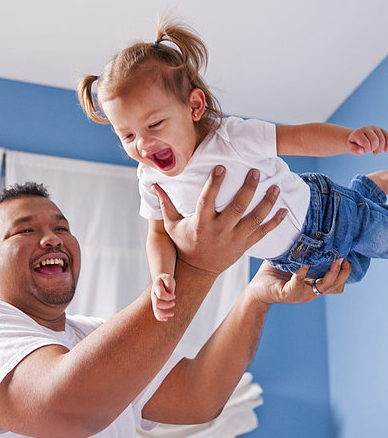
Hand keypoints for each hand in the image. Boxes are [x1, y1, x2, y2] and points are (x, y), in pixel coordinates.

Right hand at [151, 273, 175, 321]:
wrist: (161, 280)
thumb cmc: (166, 280)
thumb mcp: (168, 277)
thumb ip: (169, 283)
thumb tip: (171, 293)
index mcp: (156, 287)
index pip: (160, 294)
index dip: (168, 297)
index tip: (174, 296)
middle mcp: (153, 294)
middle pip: (157, 303)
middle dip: (166, 305)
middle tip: (174, 303)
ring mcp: (154, 300)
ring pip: (156, 310)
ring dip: (164, 313)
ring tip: (172, 314)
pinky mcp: (156, 305)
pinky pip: (156, 314)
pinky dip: (160, 317)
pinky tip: (166, 319)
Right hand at [152, 166, 286, 276]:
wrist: (198, 270)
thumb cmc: (185, 242)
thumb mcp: (172, 225)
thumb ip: (166, 204)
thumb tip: (153, 184)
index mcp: (201, 223)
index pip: (207, 200)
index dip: (214, 184)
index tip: (221, 167)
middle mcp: (219, 231)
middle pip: (237, 208)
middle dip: (248, 189)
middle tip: (256, 172)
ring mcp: (234, 239)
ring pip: (254, 220)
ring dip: (267, 203)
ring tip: (275, 187)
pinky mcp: (244, 245)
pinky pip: (263, 233)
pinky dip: (275, 222)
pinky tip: (284, 209)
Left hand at [250, 258, 351, 304]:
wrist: (257, 288)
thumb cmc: (276, 272)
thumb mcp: (293, 261)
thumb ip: (303, 251)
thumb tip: (312, 227)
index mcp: (314, 283)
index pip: (336, 281)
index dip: (345, 271)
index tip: (348, 258)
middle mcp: (310, 290)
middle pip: (334, 285)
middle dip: (341, 273)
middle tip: (344, 259)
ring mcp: (300, 293)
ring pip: (321, 287)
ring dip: (329, 275)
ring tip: (334, 262)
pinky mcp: (287, 294)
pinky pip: (296, 284)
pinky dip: (301, 274)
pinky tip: (303, 265)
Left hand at [348, 126, 387, 154]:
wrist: (358, 138)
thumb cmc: (355, 143)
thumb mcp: (350, 147)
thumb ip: (353, 149)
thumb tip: (361, 151)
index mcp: (358, 132)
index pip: (366, 143)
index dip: (366, 150)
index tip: (362, 150)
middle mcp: (366, 128)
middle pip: (375, 141)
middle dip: (373, 149)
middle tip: (369, 150)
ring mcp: (375, 128)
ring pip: (382, 140)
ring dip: (379, 149)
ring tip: (375, 151)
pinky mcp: (381, 130)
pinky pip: (387, 136)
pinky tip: (385, 150)